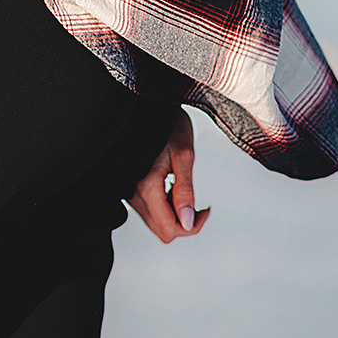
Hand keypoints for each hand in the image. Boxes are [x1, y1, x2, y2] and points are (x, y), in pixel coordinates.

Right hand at [127, 109, 210, 242]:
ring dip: (176, 216)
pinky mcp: (132, 188)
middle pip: (162, 231)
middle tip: (202, 206)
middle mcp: (133, 193)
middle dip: (185, 224)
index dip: (192, 227)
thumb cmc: (168, 124)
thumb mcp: (184, 154)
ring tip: (188, 195)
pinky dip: (166, 208)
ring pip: (155, 223)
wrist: (148, 106)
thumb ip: (184, 191)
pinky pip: (150, 211)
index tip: (207, 209)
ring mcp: (130, 192)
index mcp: (146, 185)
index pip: (169, 228)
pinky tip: (175, 189)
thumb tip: (188, 223)